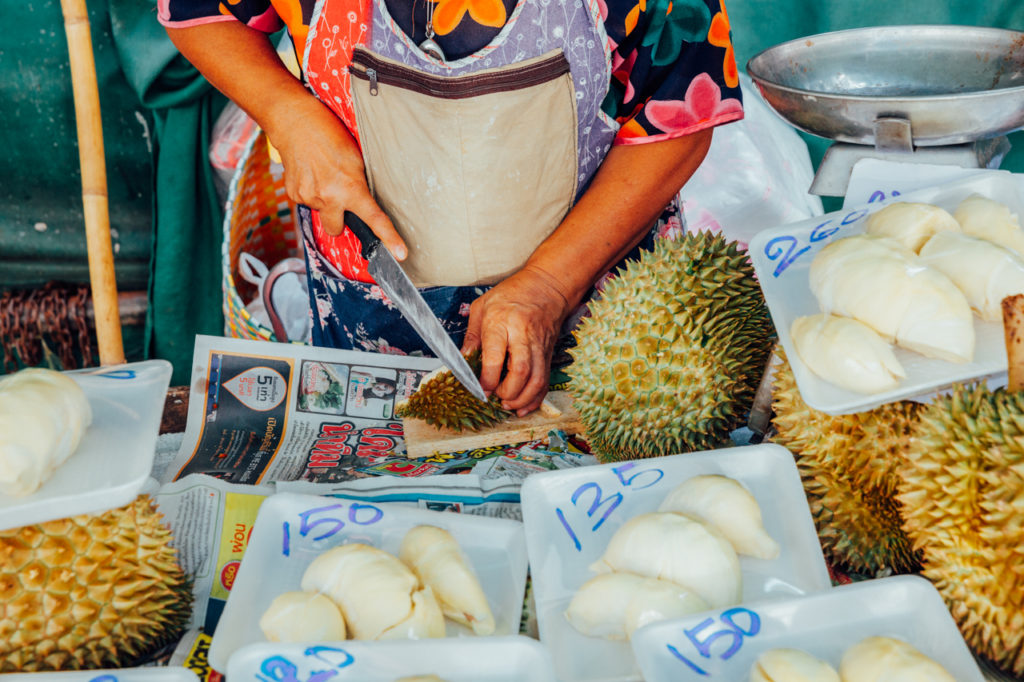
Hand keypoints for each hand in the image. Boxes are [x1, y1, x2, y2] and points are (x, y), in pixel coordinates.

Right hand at [265, 96, 407, 259]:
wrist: (294, 121)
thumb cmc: (328, 133)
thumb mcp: (355, 157)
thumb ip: (359, 183)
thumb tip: (361, 200)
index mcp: (350, 188)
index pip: (374, 219)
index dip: (389, 238)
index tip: (400, 254)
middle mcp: (328, 198)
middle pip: (336, 229)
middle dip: (338, 218)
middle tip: (338, 194)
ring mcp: (308, 198)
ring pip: (321, 212)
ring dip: (324, 200)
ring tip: (322, 173)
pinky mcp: (294, 194)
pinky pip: (307, 202)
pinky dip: (310, 191)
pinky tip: (310, 172)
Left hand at [462, 266, 571, 415]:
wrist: (548, 286)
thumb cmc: (512, 293)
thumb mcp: (482, 307)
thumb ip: (472, 336)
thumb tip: (463, 361)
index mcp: (502, 322)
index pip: (495, 356)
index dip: (487, 379)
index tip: (481, 390)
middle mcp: (523, 335)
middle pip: (520, 371)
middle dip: (508, 392)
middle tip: (496, 397)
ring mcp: (539, 346)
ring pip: (537, 379)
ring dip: (523, 399)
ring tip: (509, 405)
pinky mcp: (548, 353)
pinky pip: (546, 380)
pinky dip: (536, 397)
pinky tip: (524, 405)